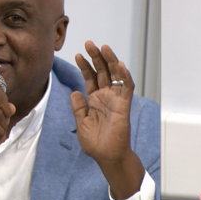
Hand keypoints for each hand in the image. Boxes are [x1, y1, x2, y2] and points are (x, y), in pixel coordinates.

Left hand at [71, 40, 144, 199]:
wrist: (106, 156)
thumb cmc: (95, 143)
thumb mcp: (81, 123)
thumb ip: (78, 107)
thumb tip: (74, 92)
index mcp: (95, 99)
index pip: (91, 78)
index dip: (85, 66)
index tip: (77, 55)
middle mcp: (106, 96)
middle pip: (102, 71)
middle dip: (96, 57)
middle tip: (89, 43)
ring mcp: (115, 99)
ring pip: (115, 74)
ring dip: (110, 60)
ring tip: (103, 47)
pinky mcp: (124, 104)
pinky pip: (126, 87)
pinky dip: (124, 75)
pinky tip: (119, 65)